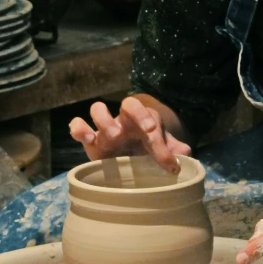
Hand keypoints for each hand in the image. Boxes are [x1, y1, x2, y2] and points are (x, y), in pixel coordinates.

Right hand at [69, 96, 190, 173]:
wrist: (129, 159)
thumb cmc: (145, 153)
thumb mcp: (161, 151)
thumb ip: (173, 150)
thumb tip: (185, 153)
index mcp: (143, 120)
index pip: (147, 113)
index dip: (148, 120)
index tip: (152, 133)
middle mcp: (124, 120)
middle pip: (127, 103)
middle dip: (134, 115)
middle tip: (143, 130)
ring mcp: (104, 129)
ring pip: (97, 110)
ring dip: (103, 120)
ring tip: (111, 137)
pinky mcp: (89, 141)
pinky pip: (77, 125)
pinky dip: (79, 129)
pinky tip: (87, 139)